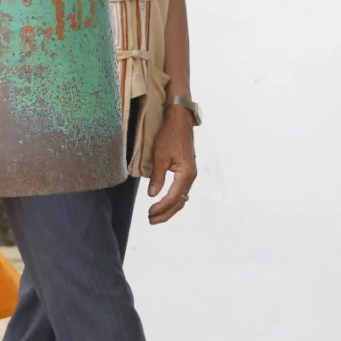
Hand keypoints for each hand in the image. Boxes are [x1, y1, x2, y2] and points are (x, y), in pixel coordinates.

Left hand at [148, 106, 196, 223]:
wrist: (180, 120)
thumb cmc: (170, 135)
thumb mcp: (160, 156)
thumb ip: (157, 177)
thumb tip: (152, 195)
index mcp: (186, 173)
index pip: (174, 197)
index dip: (161, 207)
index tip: (149, 213)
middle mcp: (191, 176)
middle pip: (180, 202)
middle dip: (166, 213)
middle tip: (151, 220)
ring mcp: (190, 174)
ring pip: (181, 198)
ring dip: (169, 208)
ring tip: (155, 215)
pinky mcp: (186, 171)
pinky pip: (181, 191)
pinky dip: (172, 200)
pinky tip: (164, 203)